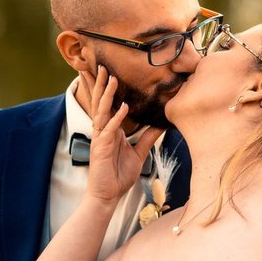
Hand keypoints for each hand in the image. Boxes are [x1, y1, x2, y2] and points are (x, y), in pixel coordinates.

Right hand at [83, 66, 162, 204]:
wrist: (108, 195)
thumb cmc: (119, 175)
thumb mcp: (139, 154)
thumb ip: (147, 138)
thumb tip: (160, 125)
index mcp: (111, 130)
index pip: (108, 105)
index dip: (107, 90)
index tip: (108, 72)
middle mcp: (104, 130)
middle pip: (101, 102)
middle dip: (102, 84)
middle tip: (103, 65)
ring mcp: (101, 138)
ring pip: (102, 111)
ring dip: (107, 94)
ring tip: (111, 78)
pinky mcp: (100, 148)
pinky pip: (108, 130)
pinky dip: (116, 118)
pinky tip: (122, 107)